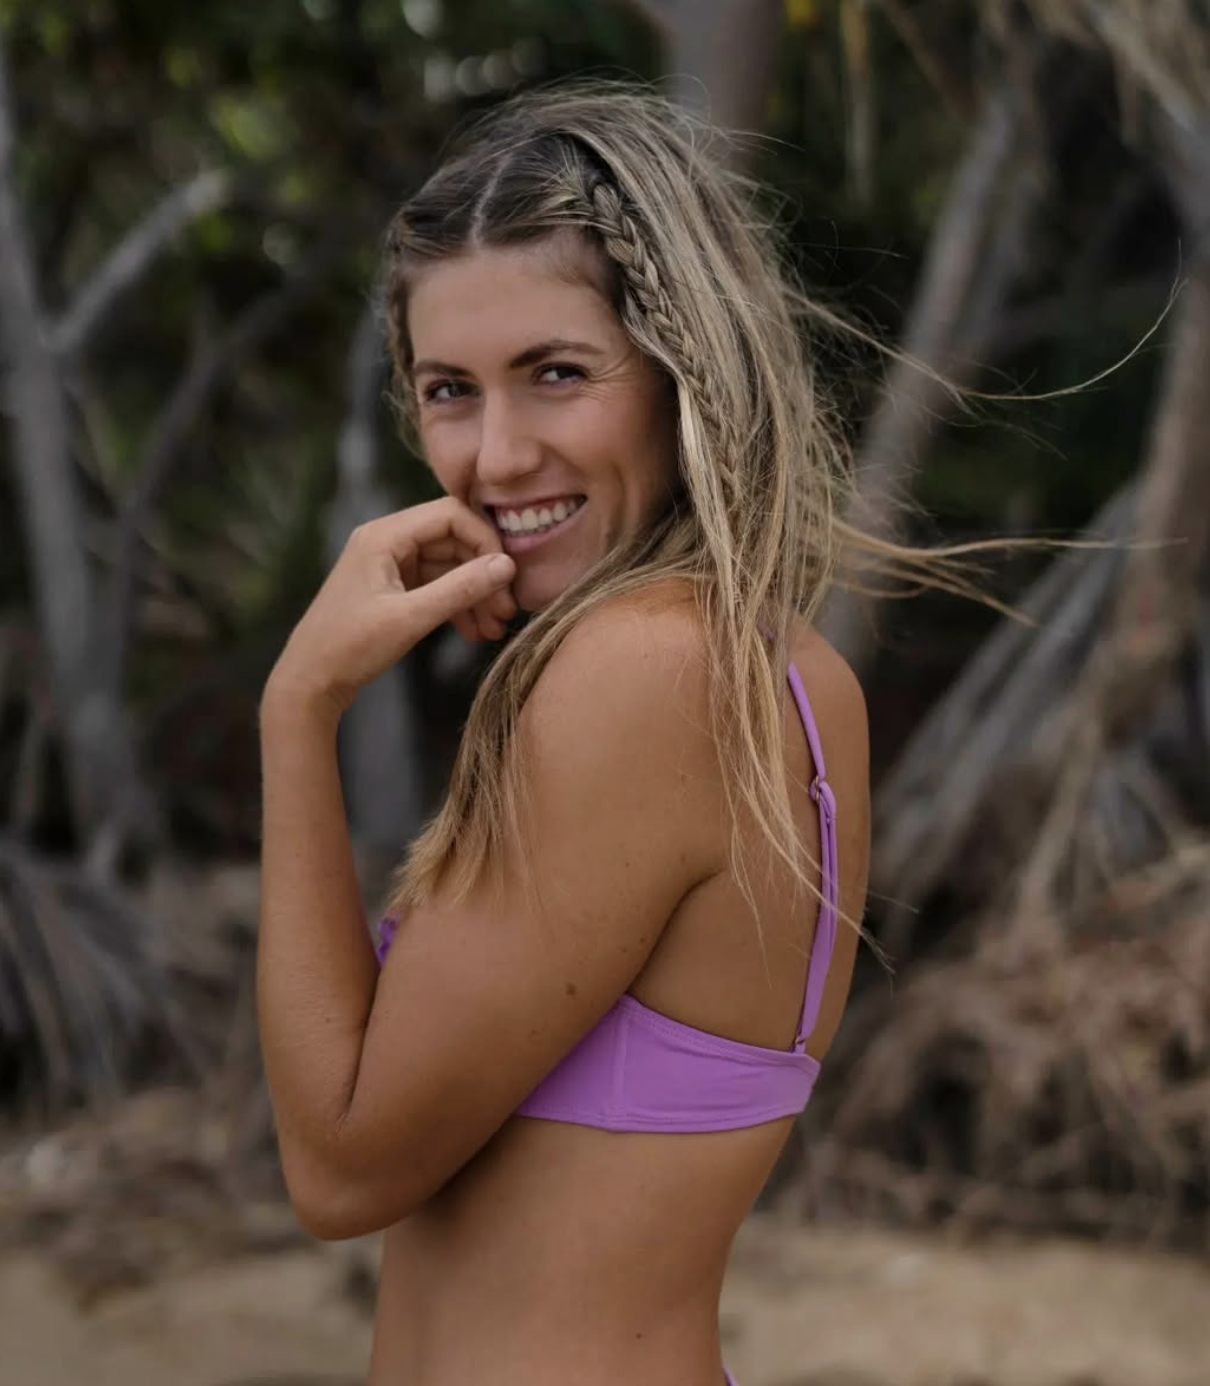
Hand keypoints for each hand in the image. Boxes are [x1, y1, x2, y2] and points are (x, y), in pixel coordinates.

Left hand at [265, 498, 515, 717]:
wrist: (309, 681)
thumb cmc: (350, 646)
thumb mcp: (410, 618)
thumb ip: (460, 589)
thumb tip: (506, 566)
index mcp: (383, 535)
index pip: (450, 514)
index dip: (484, 539)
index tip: (507, 574)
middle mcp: (387, 542)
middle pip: (452, 541)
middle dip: (483, 574)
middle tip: (506, 610)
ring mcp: (390, 566)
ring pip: (448, 568)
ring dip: (474, 595)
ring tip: (494, 629)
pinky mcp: (393, 590)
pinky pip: (436, 587)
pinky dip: (457, 606)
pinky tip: (474, 632)